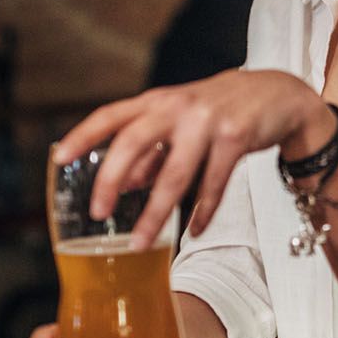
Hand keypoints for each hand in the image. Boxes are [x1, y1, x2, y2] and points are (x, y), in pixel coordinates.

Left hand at [53, 70, 335, 248]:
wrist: (278, 94)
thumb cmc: (220, 110)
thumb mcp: (181, 123)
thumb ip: (153, 150)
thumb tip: (125, 183)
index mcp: (158, 101)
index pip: (111, 115)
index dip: (84, 135)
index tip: (59, 158)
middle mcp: (178, 106)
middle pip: (133, 141)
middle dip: (111, 180)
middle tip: (98, 212)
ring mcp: (208, 120)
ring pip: (174, 173)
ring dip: (156, 212)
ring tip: (141, 242)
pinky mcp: (236, 137)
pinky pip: (213, 183)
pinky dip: (202, 211)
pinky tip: (194, 230)